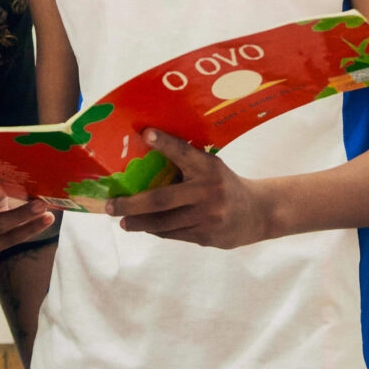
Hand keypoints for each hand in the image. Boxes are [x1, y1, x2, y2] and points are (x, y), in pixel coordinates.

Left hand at [106, 130, 275, 248]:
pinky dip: (156, 230)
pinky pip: (173, 235)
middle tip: (111, 205)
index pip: (184, 152)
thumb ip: (187, 166)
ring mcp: (207, 217)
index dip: (165, 143)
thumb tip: (145, 158)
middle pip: (162, 199)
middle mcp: (208, 191)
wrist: (257, 213)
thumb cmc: (225, 185)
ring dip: (139, 222)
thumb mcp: (211, 169)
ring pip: (164, 223)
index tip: (145, 132)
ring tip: (123, 221)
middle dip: (132, 204)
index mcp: (209, 168)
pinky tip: (145, 227)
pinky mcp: (206, 236)